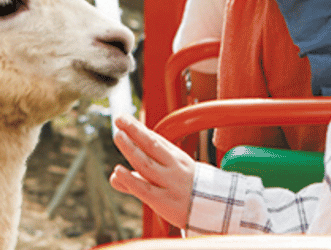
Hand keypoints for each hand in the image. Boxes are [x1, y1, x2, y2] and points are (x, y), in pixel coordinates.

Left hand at [108, 113, 195, 229]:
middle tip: (119, 119)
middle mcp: (173, 167)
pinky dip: (130, 180)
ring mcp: (169, 183)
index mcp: (176, 158)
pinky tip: (117, 172)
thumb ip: (139, 178)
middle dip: (135, 131)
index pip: (155, 140)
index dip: (137, 128)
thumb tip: (113, 177)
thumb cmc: (188, 192)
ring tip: (118, 136)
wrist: (216, 211)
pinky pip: (145, 189)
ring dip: (131, 149)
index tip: (122, 118)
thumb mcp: (168, 178)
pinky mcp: (165, 201)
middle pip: (152, 146)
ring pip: (147, 164)